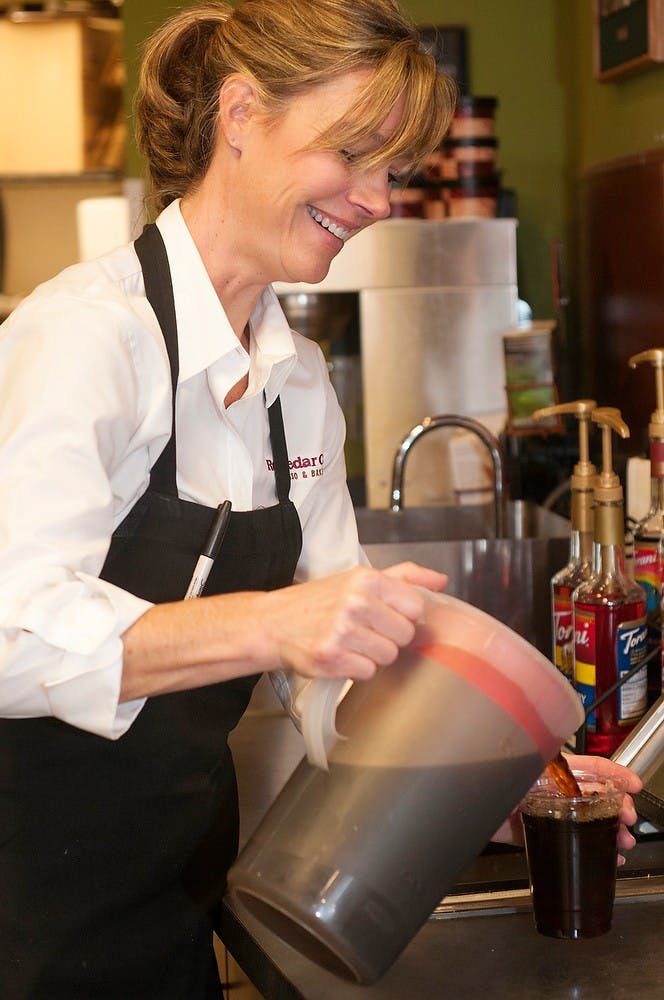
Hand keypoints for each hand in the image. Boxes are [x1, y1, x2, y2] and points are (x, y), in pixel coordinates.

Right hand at [261, 561, 446, 680]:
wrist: (272, 624)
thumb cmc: (317, 602)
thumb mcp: (357, 579)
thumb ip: (403, 577)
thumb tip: (441, 581)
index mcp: (366, 579)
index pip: (416, 607)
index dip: (403, 616)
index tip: (385, 616)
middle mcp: (356, 602)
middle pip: (405, 635)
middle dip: (388, 637)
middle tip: (364, 631)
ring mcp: (343, 631)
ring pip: (388, 656)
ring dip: (372, 655)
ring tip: (350, 643)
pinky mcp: (332, 658)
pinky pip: (367, 672)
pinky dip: (355, 669)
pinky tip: (340, 655)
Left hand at [492, 753, 642, 864]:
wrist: (460, 810)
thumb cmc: (484, 782)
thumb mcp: (521, 771)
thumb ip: (545, 770)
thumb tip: (570, 774)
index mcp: (549, 767)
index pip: (589, 766)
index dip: (614, 773)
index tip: (633, 785)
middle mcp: (549, 787)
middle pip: (593, 794)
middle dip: (617, 807)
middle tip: (628, 821)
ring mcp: (544, 810)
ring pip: (586, 818)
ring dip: (609, 829)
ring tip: (622, 843)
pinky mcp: (535, 832)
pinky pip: (569, 841)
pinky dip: (591, 849)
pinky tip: (607, 857)